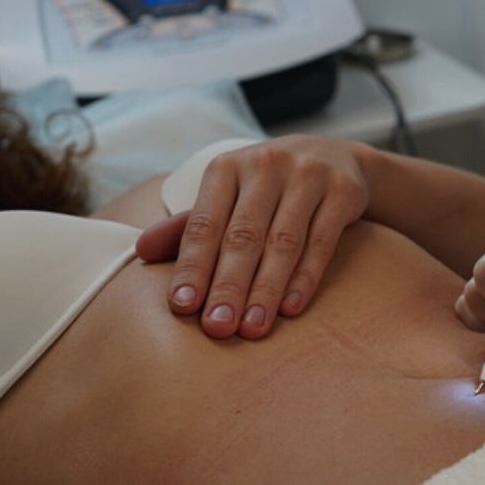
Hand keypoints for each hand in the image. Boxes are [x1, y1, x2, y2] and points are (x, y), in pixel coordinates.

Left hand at [135, 135, 367, 339]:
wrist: (337, 156)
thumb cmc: (269, 186)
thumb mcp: (229, 195)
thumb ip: (189, 226)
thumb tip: (140, 252)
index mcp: (228, 168)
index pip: (204, 223)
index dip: (192, 266)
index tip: (182, 306)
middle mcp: (266, 165)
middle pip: (243, 235)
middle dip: (228, 285)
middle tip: (217, 327)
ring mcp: (308, 176)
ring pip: (284, 241)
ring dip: (266, 289)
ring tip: (252, 327)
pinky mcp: (343, 191)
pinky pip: (322, 241)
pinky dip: (305, 278)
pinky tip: (291, 308)